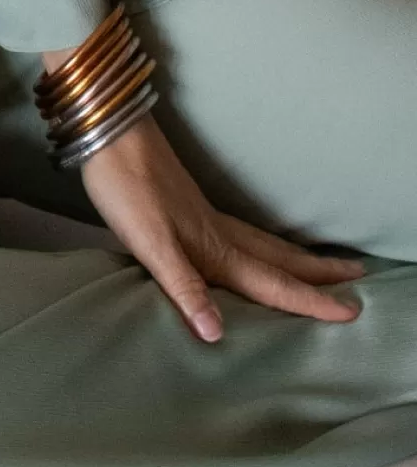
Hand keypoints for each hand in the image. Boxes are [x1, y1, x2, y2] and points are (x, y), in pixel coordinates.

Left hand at [71, 109, 364, 342]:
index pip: (271, 282)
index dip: (308, 301)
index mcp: (214, 248)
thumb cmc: (126, 189)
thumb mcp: (149, 244)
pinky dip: (263, 244)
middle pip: (278, 258)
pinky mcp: (188, 205)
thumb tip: (217, 335)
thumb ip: (184, 287)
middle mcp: (217, 233)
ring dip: (295, 258)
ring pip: (262, 243)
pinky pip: (242, 234)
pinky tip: (252, 245)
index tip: (349, 312)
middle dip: (318, 273)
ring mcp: (204, 216)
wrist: (108, 130)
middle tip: (358, 277)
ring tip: (324, 264)